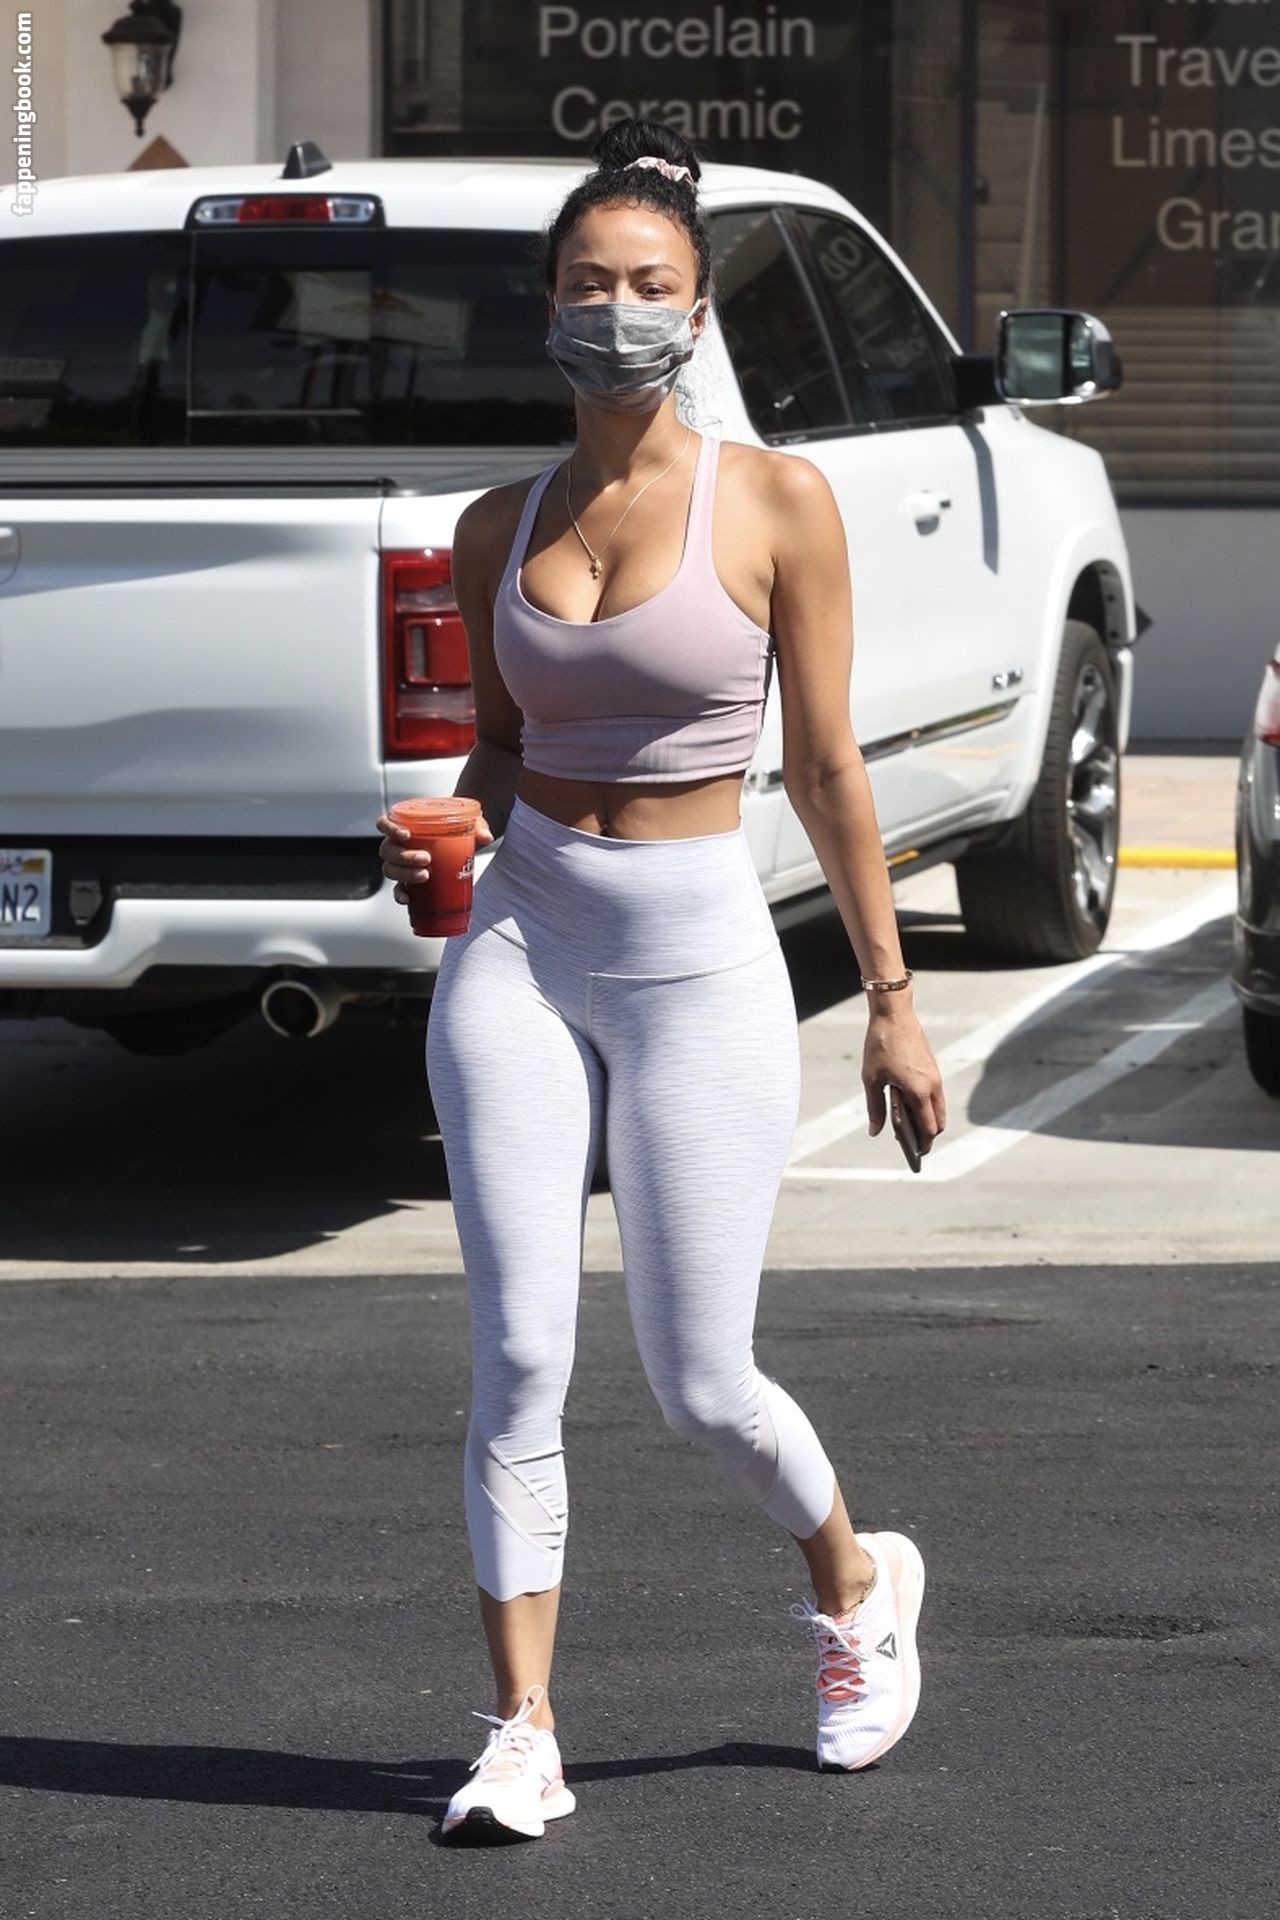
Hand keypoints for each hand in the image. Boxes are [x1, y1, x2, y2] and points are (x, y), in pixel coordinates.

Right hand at [375, 809, 495, 906]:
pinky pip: (397, 889)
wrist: (460, 843)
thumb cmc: (456, 828)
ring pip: (390, 869)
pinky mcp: (408, 881)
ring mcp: (401, 864)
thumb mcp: (466, 822)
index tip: (406, 834)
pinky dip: (400, 895)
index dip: (390, 828)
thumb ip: (477, 825)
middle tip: (426, 859)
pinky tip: (408, 899)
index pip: (385, 823)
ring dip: (405, 874)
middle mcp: (398, 845)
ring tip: (426, 876)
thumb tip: (486, 836)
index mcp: (405, 825)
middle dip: (404, 856)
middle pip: (388, 850)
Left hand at [861, 1002, 945, 1155]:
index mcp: (919, 1091)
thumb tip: (875, 1131)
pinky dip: (928, 1106)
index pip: (929, 1127)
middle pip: (938, 1120)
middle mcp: (933, 1086)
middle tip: (913, 1145)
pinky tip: (911, 1107)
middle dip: (929, 1135)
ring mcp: (935, 1076)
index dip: (924, 1144)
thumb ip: (875, 1108)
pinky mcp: (933, 1068)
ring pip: (939, 1107)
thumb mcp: (872, 1079)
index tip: (918, 1155)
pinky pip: (936, 1095)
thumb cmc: (881, 1046)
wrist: (894, 1015)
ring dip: (929, 1120)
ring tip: (910, 1128)